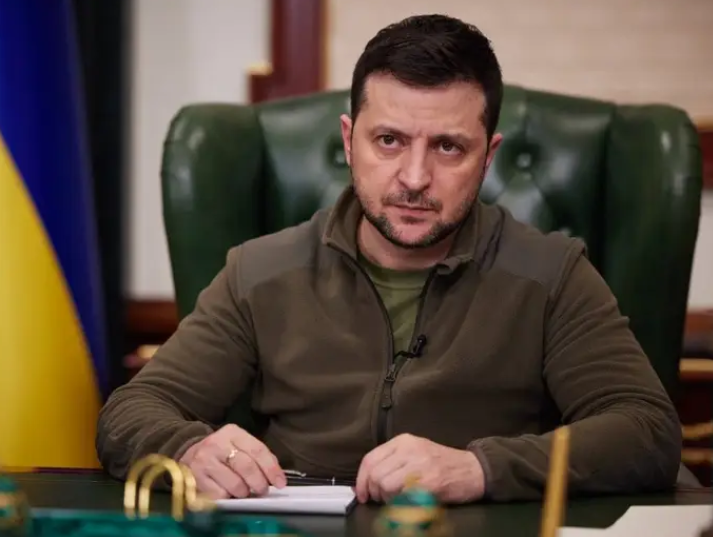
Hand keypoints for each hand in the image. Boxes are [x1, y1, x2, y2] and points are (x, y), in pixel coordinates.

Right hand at [179, 424, 285, 498]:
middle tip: (263, 490)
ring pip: (235, 484)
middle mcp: (217, 444)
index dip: (271, 468)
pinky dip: (228, 497)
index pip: (258, 450)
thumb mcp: (238, 444)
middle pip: (247, 467)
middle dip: (260, 483)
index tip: (280, 482)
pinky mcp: (196, 479)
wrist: (187, 453)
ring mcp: (204, 461)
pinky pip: (220, 495)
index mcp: (232, 433)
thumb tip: (276, 475)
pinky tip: (228, 492)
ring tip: (244, 491)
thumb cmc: (221, 451)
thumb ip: (257, 455)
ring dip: (245, 492)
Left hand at [355, 433, 484, 503]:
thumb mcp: (415, 452)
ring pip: (385, 484)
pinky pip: (402, 496)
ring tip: (398, 499)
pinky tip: (409, 502)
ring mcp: (420, 465)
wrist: (472, 469)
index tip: (362, 494)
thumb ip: (392, 461)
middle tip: (383, 499)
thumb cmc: (441, 463)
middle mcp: (409, 449)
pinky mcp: (429, 482)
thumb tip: (366, 480)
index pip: (370, 459)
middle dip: (375, 491)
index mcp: (403, 441)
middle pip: (376, 474)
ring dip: (387, 498)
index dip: (361, 480)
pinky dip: (401, 503)